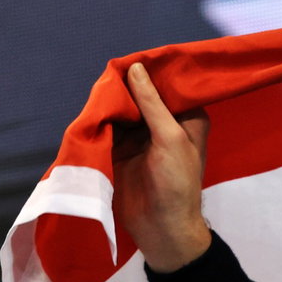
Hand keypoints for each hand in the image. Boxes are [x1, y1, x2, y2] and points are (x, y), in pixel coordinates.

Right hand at [113, 62, 212, 271]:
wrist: (161, 227)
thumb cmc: (176, 182)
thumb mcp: (169, 137)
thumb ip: (152, 103)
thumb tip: (136, 68)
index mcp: (188, 118)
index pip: (170, 87)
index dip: (153, 72)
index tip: (132, 55)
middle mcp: (166, 124)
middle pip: (143, 96)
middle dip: (127, 86)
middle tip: (108, 69)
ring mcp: (143, 137)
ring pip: (124, 110)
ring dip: (112, 102)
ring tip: (98, 86)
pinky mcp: (122, 150)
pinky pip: (110, 127)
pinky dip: (101, 119)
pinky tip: (92, 106)